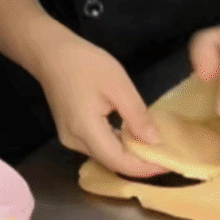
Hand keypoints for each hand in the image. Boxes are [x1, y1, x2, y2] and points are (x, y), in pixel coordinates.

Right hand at [32, 27, 165, 178]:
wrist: (50, 52)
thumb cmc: (84, 63)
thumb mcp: (118, 85)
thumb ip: (137, 115)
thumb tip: (154, 141)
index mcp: (86, 130)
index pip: (119, 161)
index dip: (144, 168)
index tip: (169, 164)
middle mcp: (75, 141)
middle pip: (111, 162)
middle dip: (139, 163)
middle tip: (165, 157)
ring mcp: (70, 137)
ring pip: (104, 155)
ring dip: (128, 154)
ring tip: (152, 148)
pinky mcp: (70, 131)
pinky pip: (97, 145)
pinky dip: (116, 145)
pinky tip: (130, 136)